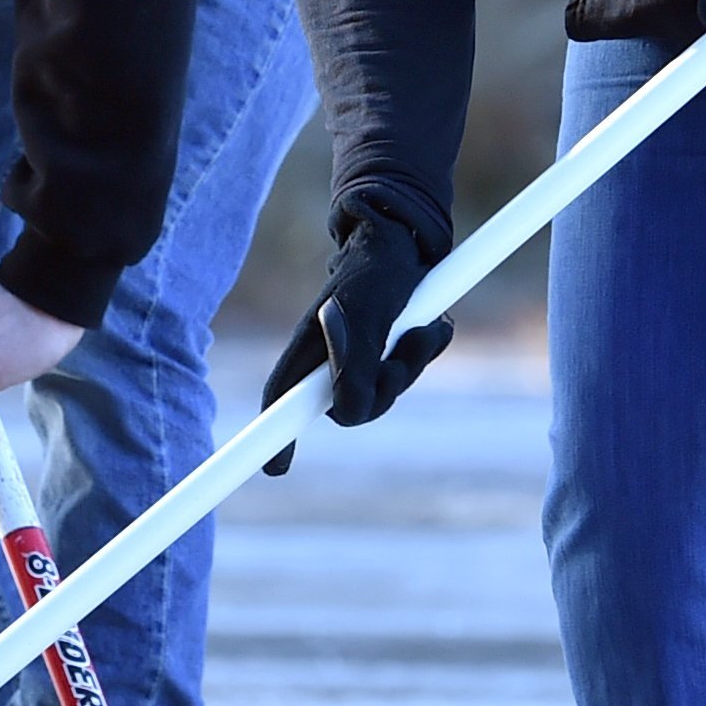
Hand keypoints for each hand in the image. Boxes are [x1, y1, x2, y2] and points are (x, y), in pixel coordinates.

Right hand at [258, 203, 451, 476]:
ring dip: (412, 361)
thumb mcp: (363, 316)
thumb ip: (353, 365)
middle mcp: (332, 358)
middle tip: (402, 349)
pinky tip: (431, 323)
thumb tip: (349, 413)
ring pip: (389, 389)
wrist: (408, 236)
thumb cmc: (374, 269)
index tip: (276, 469)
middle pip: (353, 407)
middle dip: (385, 385)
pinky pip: (414, 369)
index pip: (281, 404)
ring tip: (421, 325)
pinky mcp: (393, 347)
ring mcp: (364, 354)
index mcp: (308, 352)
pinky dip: (427, 348)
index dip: (275, 439)